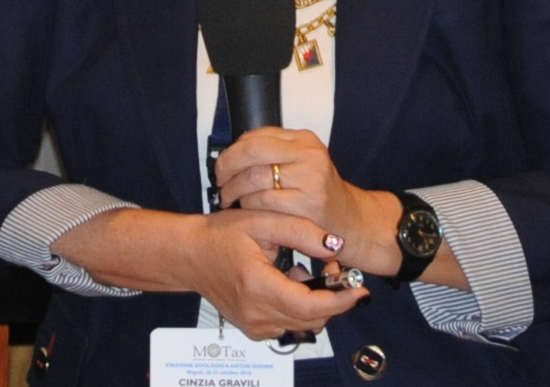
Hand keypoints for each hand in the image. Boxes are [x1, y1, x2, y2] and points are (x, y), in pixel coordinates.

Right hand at [183, 208, 367, 340]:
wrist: (189, 255)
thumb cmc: (220, 235)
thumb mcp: (262, 220)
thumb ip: (301, 231)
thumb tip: (335, 244)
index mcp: (258, 286)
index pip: (311, 306)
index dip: (340, 300)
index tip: (360, 289)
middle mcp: (256, 314)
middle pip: (312, 319)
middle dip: (332, 298)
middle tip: (333, 269)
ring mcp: (253, 325)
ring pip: (303, 324)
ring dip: (316, 303)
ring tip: (305, 270)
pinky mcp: (253, 328)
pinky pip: (288, 325)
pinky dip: (299, 308)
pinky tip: (289, 282)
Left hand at [214, 127, 402, 278]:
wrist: (351, 222)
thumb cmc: (319, 195)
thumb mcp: (302, 164)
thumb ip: (274, 154)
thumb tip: (233, 153)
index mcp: (304, 140)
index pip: (257, 135)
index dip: (233, 151)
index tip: (223, 165)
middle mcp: (309, 154)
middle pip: (252, 151)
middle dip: (227, 166)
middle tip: (219, 182)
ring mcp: (310, 178)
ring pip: (253, 178)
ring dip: (234, 191)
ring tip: (229, 199)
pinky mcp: (307, 204)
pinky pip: (263, 202)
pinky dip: (248, 207)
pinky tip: (246, 211)